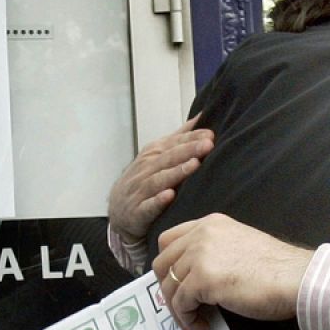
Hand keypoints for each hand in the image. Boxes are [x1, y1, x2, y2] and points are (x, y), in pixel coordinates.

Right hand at [107, 116, 213, 242]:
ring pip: (159, 179)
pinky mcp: (138, 212)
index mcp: (153, 154)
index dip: (192, 138)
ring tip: (194, 165)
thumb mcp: (157, 154)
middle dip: (188, 150)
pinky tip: (169, 196)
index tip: (210, 135)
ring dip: (176, 172)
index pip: (174, 143)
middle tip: (208, 144)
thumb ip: (179, 137)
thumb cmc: (143, 179)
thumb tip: (201, 117)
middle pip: (169, 158)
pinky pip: (148, 206)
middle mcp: (146, 169)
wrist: (118, 210)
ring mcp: (140, 190)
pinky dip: (157, 201)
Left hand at [153, 213, 313, 329]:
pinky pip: (181, 304)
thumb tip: (193, 279)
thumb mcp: (238, 246)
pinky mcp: (203, 279)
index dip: (169, 267)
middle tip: (184, 309)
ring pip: (168, 287)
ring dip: (178, 311)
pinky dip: (187, 320)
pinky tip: (202, 328)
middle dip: (168, 291)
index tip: (178, 287)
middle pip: (162, 264)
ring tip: (196, 325)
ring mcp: (200, 255)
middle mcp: (201, 234)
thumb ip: (213, 253)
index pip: (169, 241)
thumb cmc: (278, 269)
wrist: (297, 278)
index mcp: (210, 224)